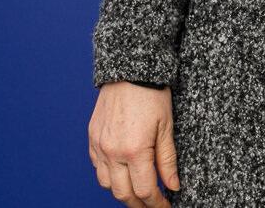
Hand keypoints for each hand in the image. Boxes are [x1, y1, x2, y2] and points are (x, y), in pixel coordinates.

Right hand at [88, 81, 178, 207]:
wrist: (129, 71)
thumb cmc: (152, 95)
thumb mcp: (167, 127)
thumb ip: (168, 160)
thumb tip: (172, 186)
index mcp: (135, 150)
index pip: (144, 190)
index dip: (156, 203)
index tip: (165, 206)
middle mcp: (112, 152)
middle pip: (122, 193)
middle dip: (138, 205)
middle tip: (152, 205)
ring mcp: (99, 146)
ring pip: (106, 184)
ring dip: (122, 192)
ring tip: (138, 193)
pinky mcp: (92, 139)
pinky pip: (97, 167)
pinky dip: (109, 176)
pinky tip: (123, 173)